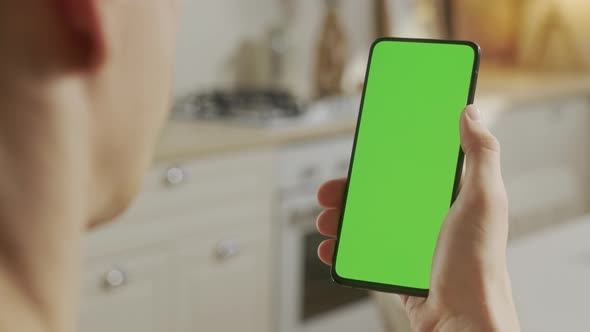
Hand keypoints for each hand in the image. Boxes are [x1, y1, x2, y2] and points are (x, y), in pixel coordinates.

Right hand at [316, 105, 520, 331]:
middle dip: (351, 191)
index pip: (411, 169)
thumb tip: (470, 113)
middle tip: (329, 191)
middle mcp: (427, 219)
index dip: (385, 158)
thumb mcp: (483, 200)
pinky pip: (363, 253)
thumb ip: (481, 155)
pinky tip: (331, 247)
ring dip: (341, 220)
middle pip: (381, 196)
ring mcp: (409, 245)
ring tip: (325, 221)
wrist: (461, 321)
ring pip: (367, 224)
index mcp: (447, 198)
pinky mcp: (396, 269)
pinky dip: (343, 249)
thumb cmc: (477, 263)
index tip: (363, 151)